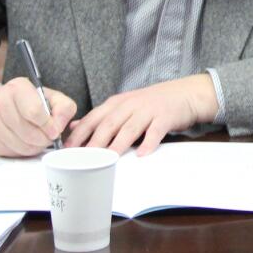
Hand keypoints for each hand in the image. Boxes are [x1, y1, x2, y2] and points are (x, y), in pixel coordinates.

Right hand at [0, 77, 76, 157]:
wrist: (7, 105)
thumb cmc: (34, 102)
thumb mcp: (55, 98)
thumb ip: (64, 109)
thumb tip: (57, 128)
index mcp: (17, 88)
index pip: (33, 112)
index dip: (48, 125)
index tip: (55, 131)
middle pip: (28, 132)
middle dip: (44, 138)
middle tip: (49, 137)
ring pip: (21, 145)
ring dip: (36, 146)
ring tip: (40, 139)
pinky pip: (13, 152)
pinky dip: (25, 151)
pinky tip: (28, 141)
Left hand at [65, 73, 218, 155]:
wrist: (184, 94)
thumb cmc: (152, 103)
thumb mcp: (124, 104)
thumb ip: (101, 116)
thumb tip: (75, 125)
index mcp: (118, 103)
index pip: (94, 118)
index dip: (80, 133)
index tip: (68, 149)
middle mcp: (131, 105)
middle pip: (109, 124)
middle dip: (95, 142)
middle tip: (84, 158)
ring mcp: (148, 110)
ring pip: (130, 128)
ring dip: (117, 144)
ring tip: (108, 159)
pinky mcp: (165, 117)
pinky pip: (155, 131)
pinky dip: (149, 142)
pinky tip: (142, 154)